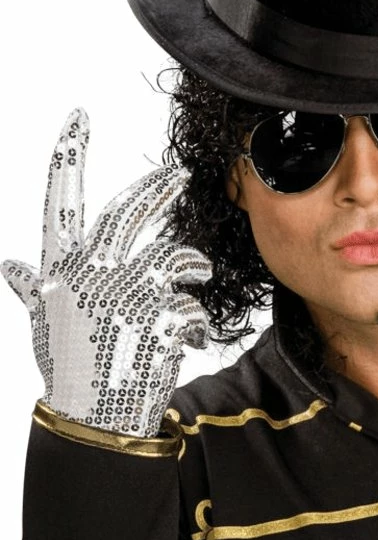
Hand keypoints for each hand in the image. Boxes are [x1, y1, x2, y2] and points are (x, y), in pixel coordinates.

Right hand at [1, 108, 211, 436]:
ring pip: (177, 254)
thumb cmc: (69, 368)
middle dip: (159, 188)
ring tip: (196, 276)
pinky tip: (188, 335)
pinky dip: (197, 317)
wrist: (97, 420)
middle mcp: (93, 273)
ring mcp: (130, 294)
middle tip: (180, 176)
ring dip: (194, 265)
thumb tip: (9, 265)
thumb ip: (32, 289)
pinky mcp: (163, 317)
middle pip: (131, 211)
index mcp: (63, 269)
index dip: (69, 156)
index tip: (79, 120)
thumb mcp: (44, 325)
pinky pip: (194, 302)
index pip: (60, 200)